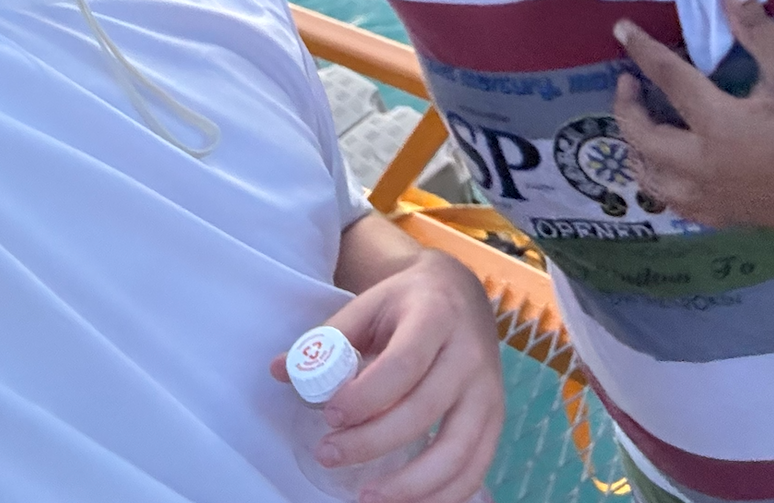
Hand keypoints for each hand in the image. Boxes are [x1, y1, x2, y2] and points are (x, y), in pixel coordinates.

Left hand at [271, 248, 502, 502]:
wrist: (459, 292)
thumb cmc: (405, 303)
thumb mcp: (368, 305)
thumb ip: (328, 339)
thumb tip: (278, 371)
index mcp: (435, 315)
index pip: (403, 365)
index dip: (365, 397)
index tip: (328, 415)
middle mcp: (469, 353)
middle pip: (423, 411)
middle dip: (372, 443)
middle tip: (328, 455)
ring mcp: (488, 389)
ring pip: (456, 451)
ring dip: (409, 485)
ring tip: (364, 496)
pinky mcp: (495, 418)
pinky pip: (475, 469)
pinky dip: (443, 496)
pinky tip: (405, 502)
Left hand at [612, 0, 773, 228]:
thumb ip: (755, 26)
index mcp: (720, 126)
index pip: (667, 79)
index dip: (641, 50)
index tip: (621, 30)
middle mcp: (708, 167)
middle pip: (643, 138)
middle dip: (627, 108)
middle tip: (627, 83)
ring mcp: (718, 197)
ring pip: (653, 181)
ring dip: (637, 152)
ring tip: (640, 126)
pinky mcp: (733, 216)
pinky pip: (680, 206)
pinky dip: (663, 184)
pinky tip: (671, 167)